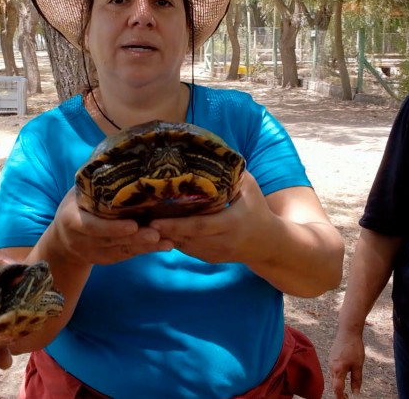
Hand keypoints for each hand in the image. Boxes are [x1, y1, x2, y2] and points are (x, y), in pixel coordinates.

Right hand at [50, 190, 172, 264]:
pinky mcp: (107, 260)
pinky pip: (128, 255)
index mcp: (73, 221)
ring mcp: (95, 253)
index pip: (93, 227)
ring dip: (147, 246)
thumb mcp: (77, 193)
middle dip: (137, 238)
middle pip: (113, 241)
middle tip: (158, 233)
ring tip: (169, 240)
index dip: (113, 227)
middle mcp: (83, 241)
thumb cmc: (75, 206)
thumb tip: (119, 155)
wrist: (63, 239)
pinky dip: (146, 250)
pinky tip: (165, 244)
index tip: (133, 225)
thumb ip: (94, 184)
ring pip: (123, 251)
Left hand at [149, 172, 272, 263]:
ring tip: (143, 224)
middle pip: (186, 238)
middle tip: (140, 221)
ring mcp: (214, 253)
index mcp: (232, 223)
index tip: (154, 219)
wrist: (267, 243)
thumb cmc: (257, 209)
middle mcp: (222, 241)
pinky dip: (172, 240)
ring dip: (164, 236)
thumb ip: (232, 172)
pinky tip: (158, 229)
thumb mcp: (250, 187)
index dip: (176, 224)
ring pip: (184, 246)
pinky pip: (187, 250)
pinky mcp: (209, 258)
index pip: (199, 225)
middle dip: (163, 231)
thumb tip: (210, 150)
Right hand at [328, 329, 365, 398]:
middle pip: (333, 384)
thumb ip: (356, 380)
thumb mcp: (358, 365)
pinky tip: (344, 375)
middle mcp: (331, 367)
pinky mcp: (331, 358)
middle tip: (348, 397)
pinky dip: (337, 377)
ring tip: (346, 389)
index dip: (341, 397)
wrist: (347, 331)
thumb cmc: (354, 347)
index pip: (337, 389)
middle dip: (339, 392)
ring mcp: (330, 362)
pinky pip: (333, 371)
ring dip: (338, 384)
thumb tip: (356, 393)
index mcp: (338, 370)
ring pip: (333, 378)